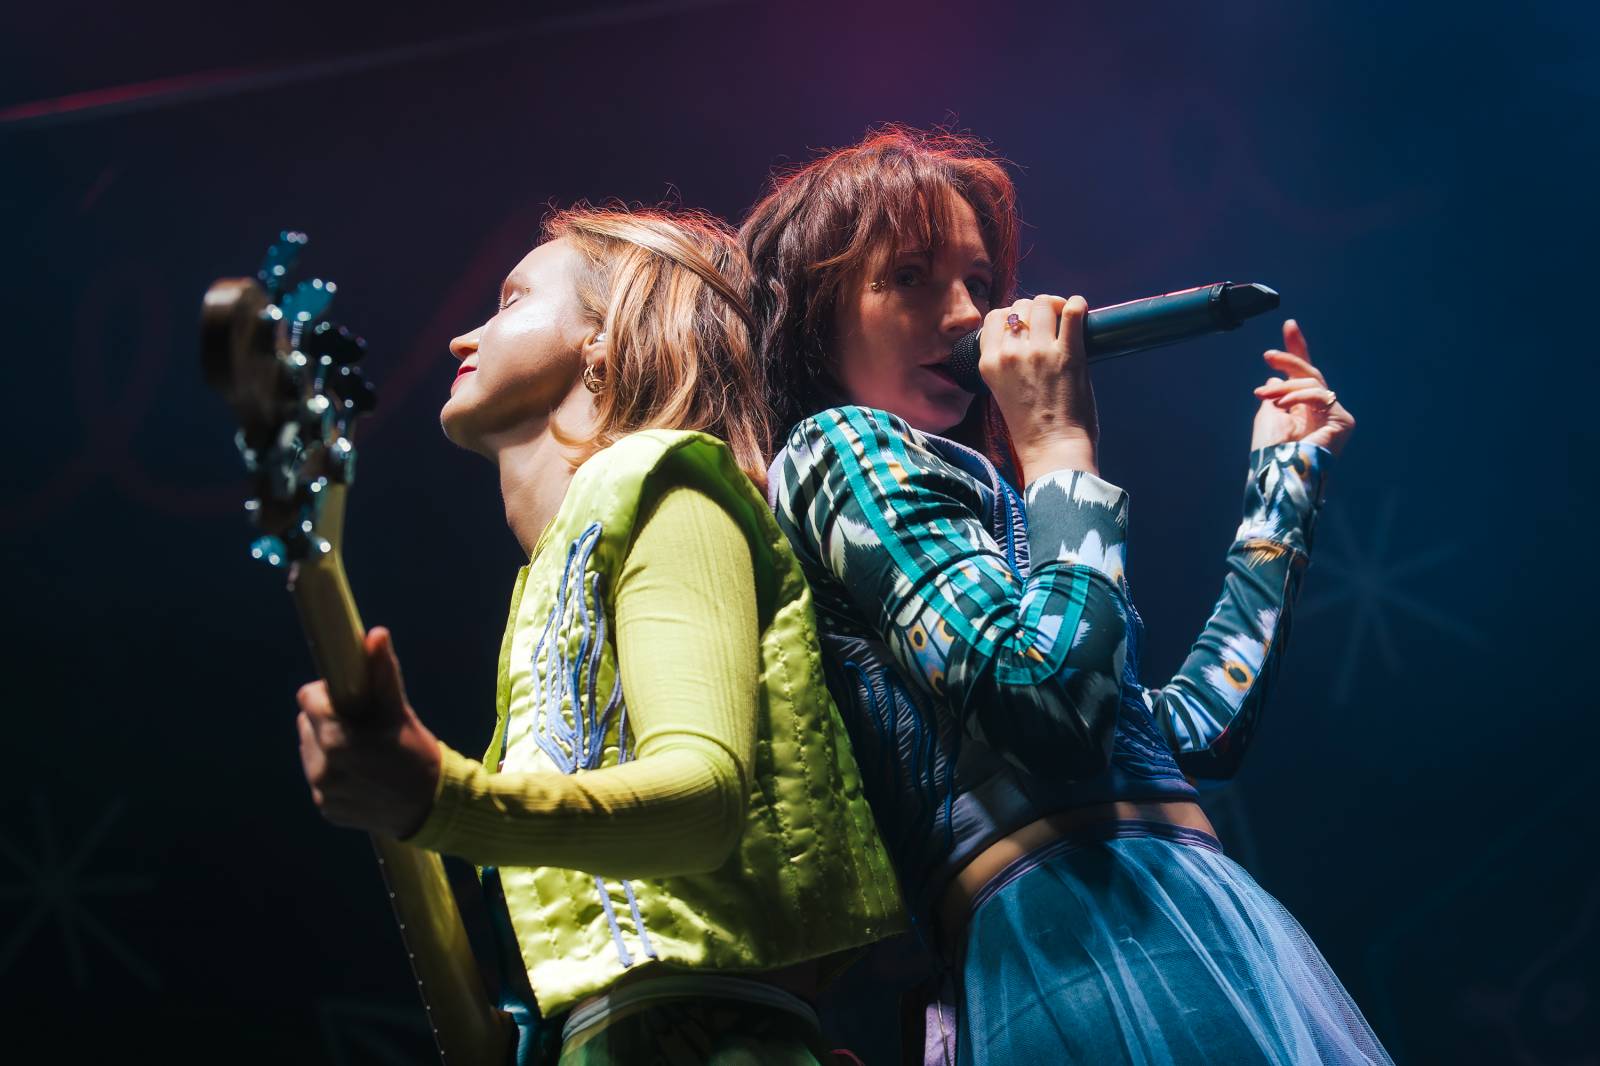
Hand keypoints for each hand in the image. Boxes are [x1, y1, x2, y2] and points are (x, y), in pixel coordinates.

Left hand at [296, 627, 442, 838]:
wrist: (432, 808)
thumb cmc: (418, 754)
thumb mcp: (400, 713)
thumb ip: (382, 674)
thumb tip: (376, 633)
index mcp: (335, 742)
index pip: (308, 699)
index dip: (328, 692)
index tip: (350, 696)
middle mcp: (322, 769)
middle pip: (307, 723)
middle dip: (329, 718)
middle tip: (361, 725)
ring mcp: (322, 792)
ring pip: (311, 750)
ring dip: (327, 743)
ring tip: (362, 749)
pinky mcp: (326, 808)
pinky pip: (319, 777)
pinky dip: (334, 770)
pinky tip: (360, 772)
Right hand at [979, 294, 1099, 476]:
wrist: (1053, 450)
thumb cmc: (1030, 428)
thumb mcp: (1001, 391)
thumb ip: (1006, 362)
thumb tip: (1025, 334)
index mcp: (989, 363)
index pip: (995, 317)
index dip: (1013, 316)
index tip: (1026, 326)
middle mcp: (1010, 353)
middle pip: (1020, 306)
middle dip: (1035, 310)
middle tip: (1049, 324)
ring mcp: (1040, 352)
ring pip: (1044, 303)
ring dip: (1056, 306)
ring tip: (1065, 317)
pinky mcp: (1068, 354)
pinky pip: (1072, 311)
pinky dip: (1077, 306)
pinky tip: (1079, 312)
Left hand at [1250, 320, 1354, 455]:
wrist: (1278, 473)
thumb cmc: (1270, 451)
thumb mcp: (1268, 414)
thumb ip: (1276, 394)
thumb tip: (1276, 378)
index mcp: (1303, 409)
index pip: (1303, 375)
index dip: (1297, 350)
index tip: (1289, 325)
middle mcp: (1321, 411)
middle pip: (1310, 373)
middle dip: (1290, 360)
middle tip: (1268, 355)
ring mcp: (1334, 415)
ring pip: (1313, 382)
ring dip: (1286, 387)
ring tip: (1263, 396)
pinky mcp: (1343, 421)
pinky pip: (1320, 395)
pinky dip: (1299, 396)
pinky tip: (1283, 403)